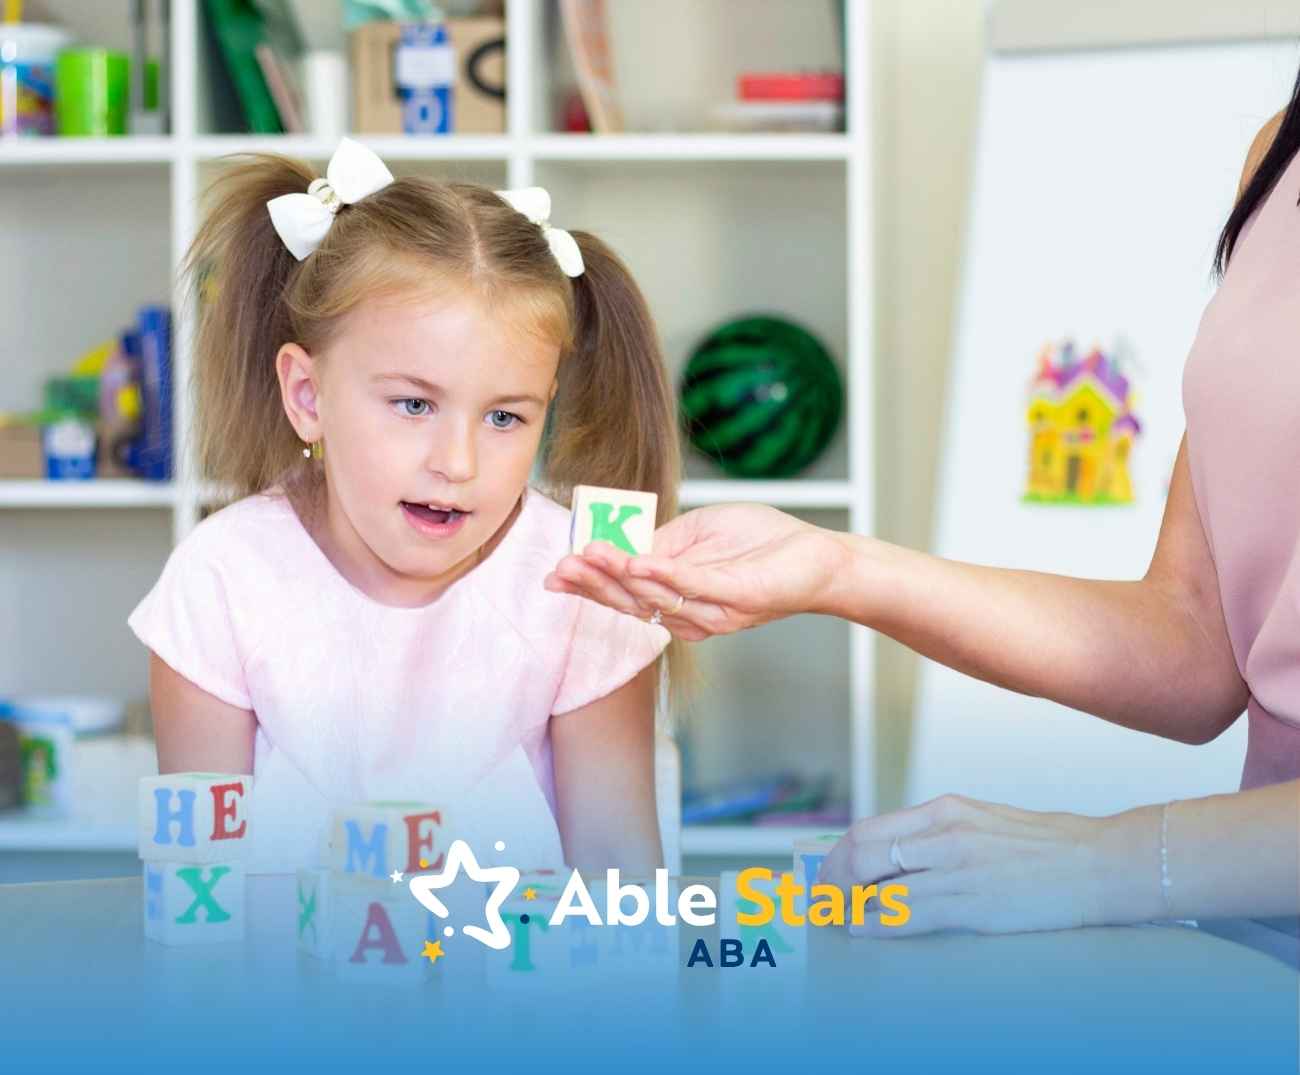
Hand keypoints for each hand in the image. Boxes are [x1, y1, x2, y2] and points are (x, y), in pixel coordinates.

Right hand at [543, 503, 840, 639]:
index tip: (556, 572)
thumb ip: (661, 541)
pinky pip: (693, 588)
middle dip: (593, 584)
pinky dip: (663, 574)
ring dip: (620, 574)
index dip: (589, 585)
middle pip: (630, 603)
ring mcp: (712, 612)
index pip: (624, 596)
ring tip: (591, 553)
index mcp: (677, 599)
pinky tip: (637, 560)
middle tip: (562, 566)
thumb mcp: (699, 532)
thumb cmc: (761, 542)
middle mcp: (690, 615)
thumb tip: (619, 542)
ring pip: (655, 597)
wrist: (817, 554)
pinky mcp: (736, 599)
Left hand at [818, 794, 1107, 936]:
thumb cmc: (1048, 844)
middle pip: (865, 855)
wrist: (1101, 863)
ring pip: (882, 889)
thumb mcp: (984, 821)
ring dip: (852, 908)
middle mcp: (946, 835)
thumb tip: (900, 854)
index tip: (829, 870)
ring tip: (838, 918)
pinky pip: (910, 916)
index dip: (841, 854)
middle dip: (835, 880)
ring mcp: (959, 870)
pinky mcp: (974, 905)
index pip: (872, 829)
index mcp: (947, 810)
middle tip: (825, 898)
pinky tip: (863, 930)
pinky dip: (878, 925)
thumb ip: (942, 833)